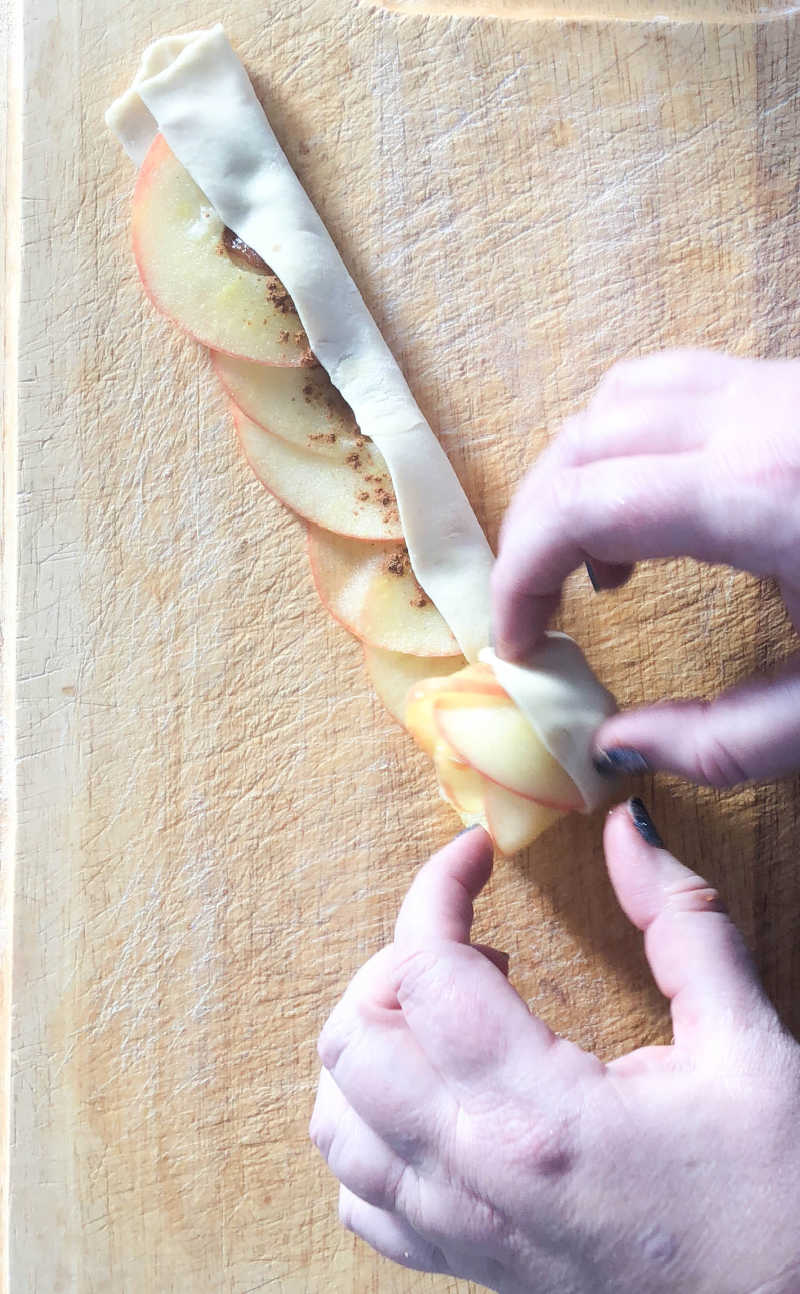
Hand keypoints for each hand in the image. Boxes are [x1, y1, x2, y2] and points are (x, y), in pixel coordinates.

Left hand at [311, 820, 799, 1292]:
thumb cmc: (779, 1201)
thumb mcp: (748, 1046)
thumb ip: (682, 922)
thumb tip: (629, 828)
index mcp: (538, 1114)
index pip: (425, 968)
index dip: (438, 887)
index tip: (476, 854)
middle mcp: (474, 1175)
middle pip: (353, 1039)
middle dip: (397, 962)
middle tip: (476, 945)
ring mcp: (462, 1229)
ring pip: (336, 1123)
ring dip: (373, 1045)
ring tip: (455, 1020)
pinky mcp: (471, 1265)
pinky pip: (362, 1201)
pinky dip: (371, 1133)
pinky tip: (434, 1101)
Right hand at [491, 350, 799, 785]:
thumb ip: (723, 740)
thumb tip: (618, 749)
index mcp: (761, 495)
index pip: (582, 505)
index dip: (522, 575)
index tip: (518, 644)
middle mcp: (759, 418)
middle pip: (584, 440)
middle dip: (539, 526)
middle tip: (541, 612)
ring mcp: (782, 387)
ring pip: (622, 397)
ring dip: (583, 477)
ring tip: (599, 567)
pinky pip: (676, 388)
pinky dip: (633, 445)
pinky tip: (664, 513)